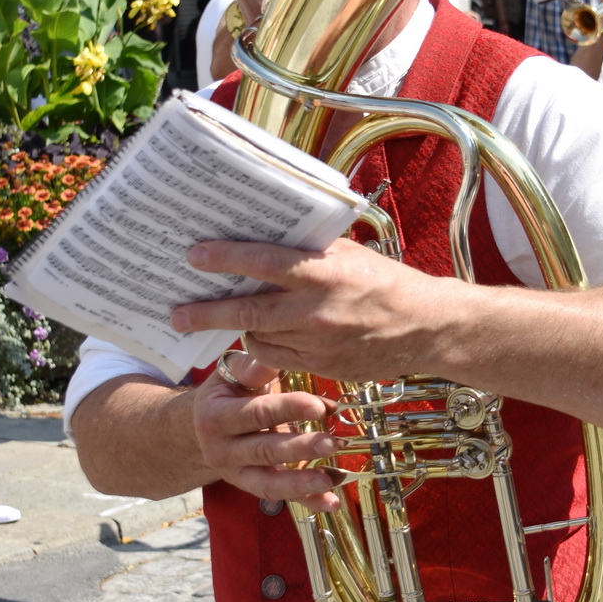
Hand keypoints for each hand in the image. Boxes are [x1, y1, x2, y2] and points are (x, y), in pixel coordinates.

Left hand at [173, 236, 458, 382]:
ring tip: (223, 318)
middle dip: (205, 313)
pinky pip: (277, 358)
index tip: (194, 256)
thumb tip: (265, 233)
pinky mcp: (320, 368)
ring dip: (238, 328)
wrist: (426, 328)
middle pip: (246, 312)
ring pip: (258, 338)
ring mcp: (317, 344)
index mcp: (323, 273)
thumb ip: (308, 249)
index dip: (224, 258)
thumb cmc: (385, 282)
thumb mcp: (349, 254)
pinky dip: (263, 345)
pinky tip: (262, 334)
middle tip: (176, 314)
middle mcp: (316, 310)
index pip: (262, 262)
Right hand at [191, 352, 342, 509]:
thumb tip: (272, 360)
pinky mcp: (252, 487)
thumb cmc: (226, 394)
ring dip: (303, 482)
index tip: (319, 407)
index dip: (289, 409)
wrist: (198, 429)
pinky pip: (280, 497)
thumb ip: (251, 369)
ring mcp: (236, 474)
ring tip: (333, 478)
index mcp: (216, 417)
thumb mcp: (229, 375)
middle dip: (301, 448)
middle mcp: (223, 450)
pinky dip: (306, 501)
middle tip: (333, 443)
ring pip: (270, 483)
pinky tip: (331, 501)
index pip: (257, 413)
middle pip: (265, 451)